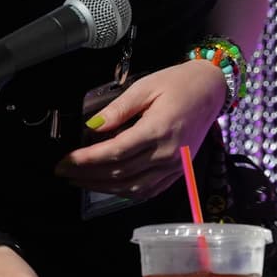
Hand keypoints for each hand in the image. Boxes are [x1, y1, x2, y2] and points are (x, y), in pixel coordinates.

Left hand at [52, 59, 227, 197]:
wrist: (212, 90)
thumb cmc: (179, 83)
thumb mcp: (146, 87)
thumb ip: (119, 109)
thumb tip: (92, 126)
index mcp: (158, 129)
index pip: (115, 152)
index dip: (86, 160)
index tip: (65, 161)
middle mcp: (168, 153)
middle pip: (120, 173)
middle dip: (87, 175)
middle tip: (63, 172)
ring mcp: (175, 166)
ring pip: (133, 188)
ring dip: (103, 188)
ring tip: (79, 181)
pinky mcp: (178, 171)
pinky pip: (149, 190)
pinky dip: (125, 193)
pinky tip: (108, 187)